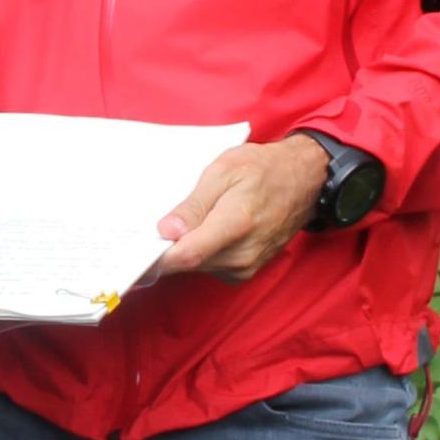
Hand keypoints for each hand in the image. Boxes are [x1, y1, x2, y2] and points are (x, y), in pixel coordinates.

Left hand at [150, 134, 331, 284]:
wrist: (303, 180)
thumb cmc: (263, 168)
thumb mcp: (223, 171)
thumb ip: (194, 205)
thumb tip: (166, 232)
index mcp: (236, 224)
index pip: (186, 255)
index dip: (157, 255)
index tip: (136, 248)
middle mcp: (243, 253)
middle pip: (188, 264)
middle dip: (168, 248)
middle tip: (157, 225)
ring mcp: (247, 266)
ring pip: (197, 267)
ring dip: (185, 249)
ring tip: (188, 221)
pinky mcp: (246, 271)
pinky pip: (211, 267)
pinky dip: (201, 252)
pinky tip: (205, 230)